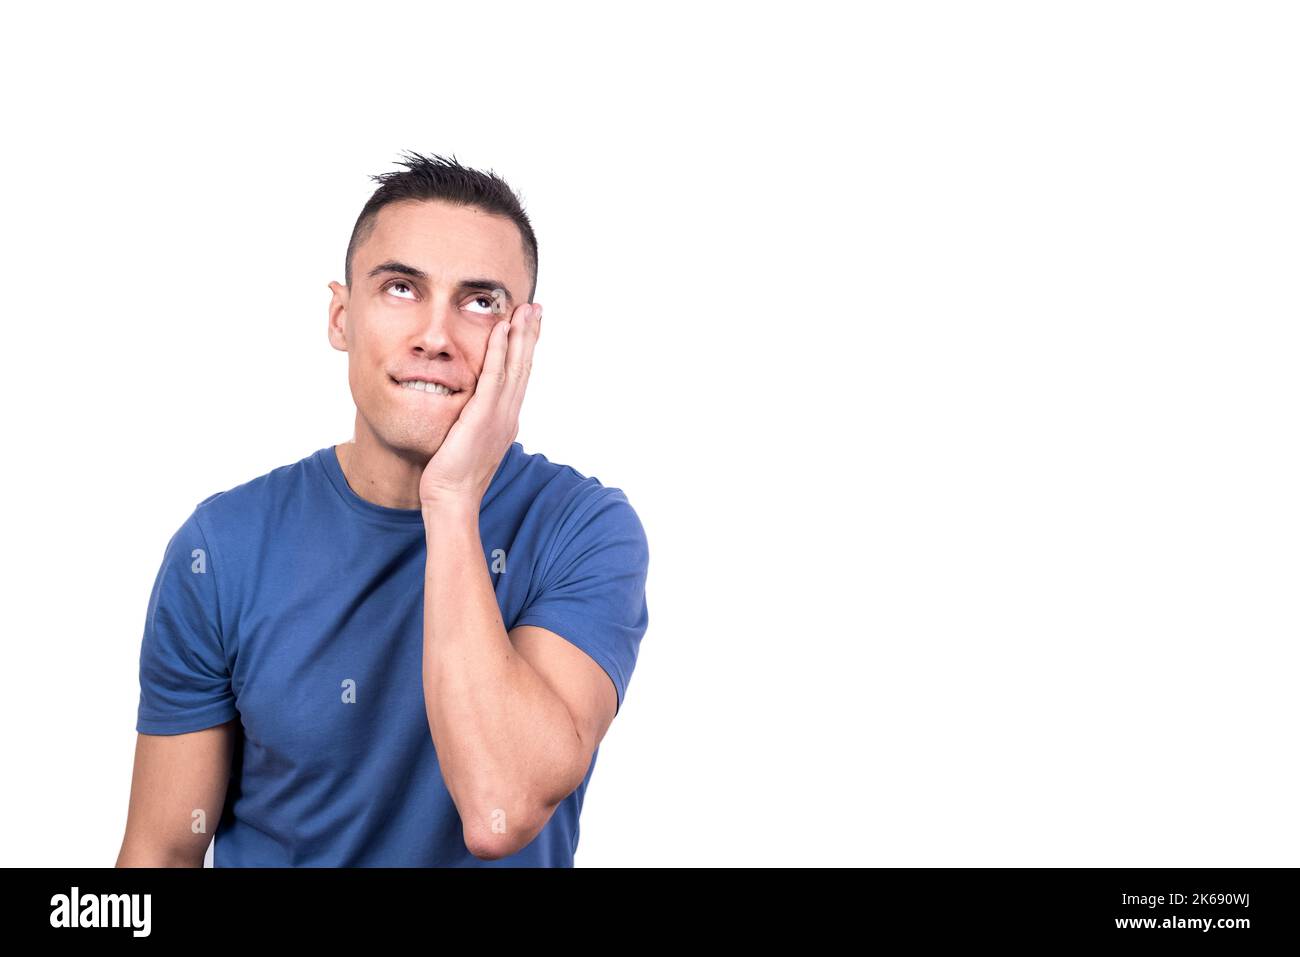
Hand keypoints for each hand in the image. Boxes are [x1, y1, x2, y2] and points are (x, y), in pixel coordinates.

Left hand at [419, 300, 541, 508]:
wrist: (452, 500)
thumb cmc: (453, 478)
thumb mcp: (469, 444)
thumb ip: (473, 424)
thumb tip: (469, 414)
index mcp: (505, 420)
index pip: (519, 377)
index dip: (525, 349)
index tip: (529, 326)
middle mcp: (508, 414)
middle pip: (524, 366)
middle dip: (530, 335)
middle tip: (536, 307)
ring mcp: (499, 415)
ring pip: (515, 366)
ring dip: (521, 335)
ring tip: (525, 309)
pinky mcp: (483, 416)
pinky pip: (494, 376)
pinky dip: (500, 351)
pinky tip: (501, 329)